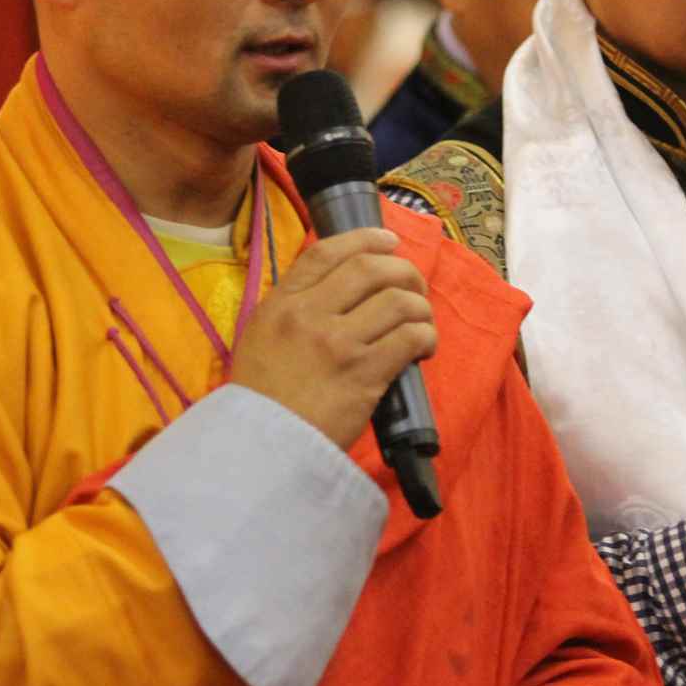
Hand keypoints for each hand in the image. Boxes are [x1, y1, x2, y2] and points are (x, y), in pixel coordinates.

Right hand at [229, 227, 436, 451]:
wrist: (262, 447)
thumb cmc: (262, 397)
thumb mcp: (260, 338)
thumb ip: (293, 308)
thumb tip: (340, 288)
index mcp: (281, 303)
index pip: (326, 251)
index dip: (365, 238)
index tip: (389, 241)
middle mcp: (309, 315)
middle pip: (370, 268)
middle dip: (404, 271)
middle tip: (414, 288)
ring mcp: (338, 343)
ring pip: (398, 300)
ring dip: (420, 307)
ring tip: (421, 322)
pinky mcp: (364, 374)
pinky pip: (410, 337)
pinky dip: (426, 336)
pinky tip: (423, 349)